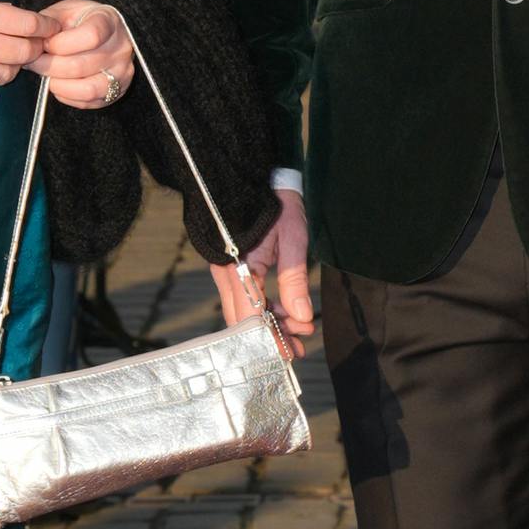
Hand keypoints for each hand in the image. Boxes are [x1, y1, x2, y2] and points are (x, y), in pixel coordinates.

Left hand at [38, 0, 133, 109]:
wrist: (105, 34)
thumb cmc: (81, 21)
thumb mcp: (65, 10)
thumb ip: (49, 22)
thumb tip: (33, 42)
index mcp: (109, 22)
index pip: (90, 36)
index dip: (60, 44)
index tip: (44, 44)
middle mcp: (120, 49)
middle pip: (81, 65)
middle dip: (50, 66)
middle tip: (34, 63)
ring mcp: (121, 73)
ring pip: (86, 89)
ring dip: (57, 84)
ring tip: (46, 75)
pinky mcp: (115, 92)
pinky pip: (88, 102)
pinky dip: (66, 95)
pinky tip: (58, 83)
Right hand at [212, 189, 314, 356]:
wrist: (256, 176)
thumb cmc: (277, 204)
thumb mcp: (292, 239)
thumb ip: (295, 280)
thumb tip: (303, 318)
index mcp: (237, 266)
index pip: (250, 316)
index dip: (271, 337)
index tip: (292, 353)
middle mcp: (224, 273)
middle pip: (243, 319)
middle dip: (272, 337)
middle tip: (300, 350)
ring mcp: (225, 271)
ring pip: (244, 311)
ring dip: (271, 324)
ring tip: (300, 333)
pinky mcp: (231, 268)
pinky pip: (244, 297)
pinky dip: (265, 310)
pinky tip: (286, 314)